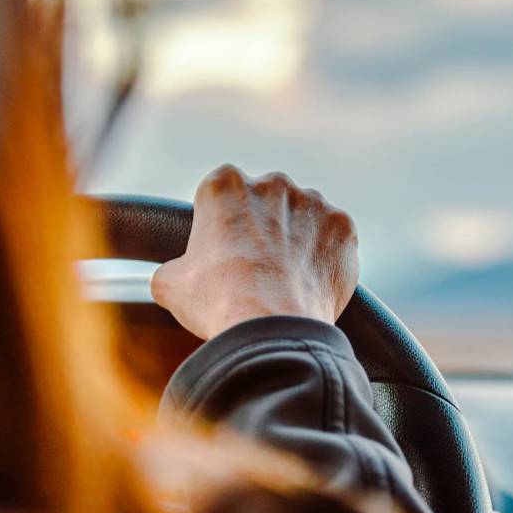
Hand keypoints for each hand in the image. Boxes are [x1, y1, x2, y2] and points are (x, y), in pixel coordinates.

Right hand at [151, 165, 359, 339]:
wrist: (272, 329)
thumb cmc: (217, 303)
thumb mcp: (170, 285)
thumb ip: (171, 267)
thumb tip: (174, 276)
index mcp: (224, 185)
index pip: (222, 195)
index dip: (222, 226)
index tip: (225, 252)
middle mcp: (271, 183)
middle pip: (266, 202)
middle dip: (263, 229)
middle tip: (257, 270)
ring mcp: (313, 202)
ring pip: (304, 218)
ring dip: (298, 240)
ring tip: (287, 280)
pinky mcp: (343, 227)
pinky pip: (334, 239)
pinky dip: (326, 257)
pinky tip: (312, 284)